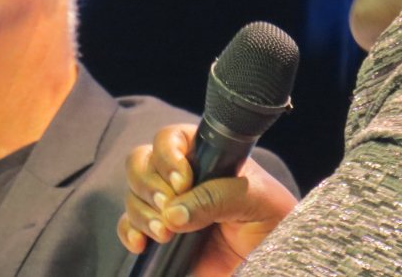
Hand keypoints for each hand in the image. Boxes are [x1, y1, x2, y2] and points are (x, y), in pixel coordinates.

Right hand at [117, 123, 298, 276]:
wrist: (272, 262)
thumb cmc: (272, 222)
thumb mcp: (257, 201)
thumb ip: (219, 198)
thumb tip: (173, 213)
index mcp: (209, 157)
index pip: (172, 138)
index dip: (169, 155)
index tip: (183, 181)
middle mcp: (184, 177)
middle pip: (142, 161)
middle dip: (150, 184)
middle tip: (168, 206)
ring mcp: (169, 206)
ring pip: (133, 193)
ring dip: (142, 212)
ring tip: (166, 234)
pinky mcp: (160, 234)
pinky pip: (128, 225)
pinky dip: (129, 231)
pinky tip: (142, 243)